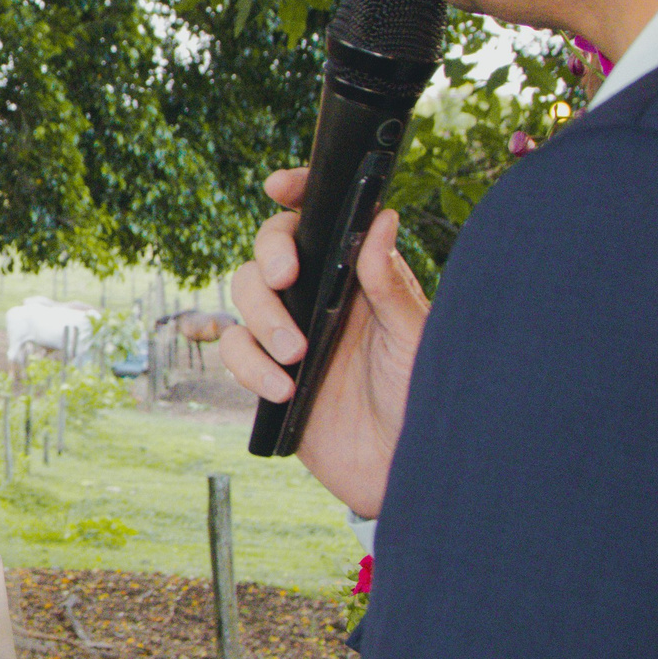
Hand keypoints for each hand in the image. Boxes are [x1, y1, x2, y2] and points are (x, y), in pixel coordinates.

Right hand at [221, 167, 429, 516]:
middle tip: (287, 276)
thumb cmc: (422, 401)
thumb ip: (391, 284)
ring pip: (245, 295)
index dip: (297, 195)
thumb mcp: (414, 340)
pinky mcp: (267, 373)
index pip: (322, 221)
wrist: (400, 471)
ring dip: (263, 319)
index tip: (280, 187)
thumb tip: (382, 219)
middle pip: (270, 250)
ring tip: (297, 355)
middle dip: (269, 255)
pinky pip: (236, 350)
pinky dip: (251, 364)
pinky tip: (284, 388)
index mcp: (359, 278)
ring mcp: (290, 334)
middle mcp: (319, 297)